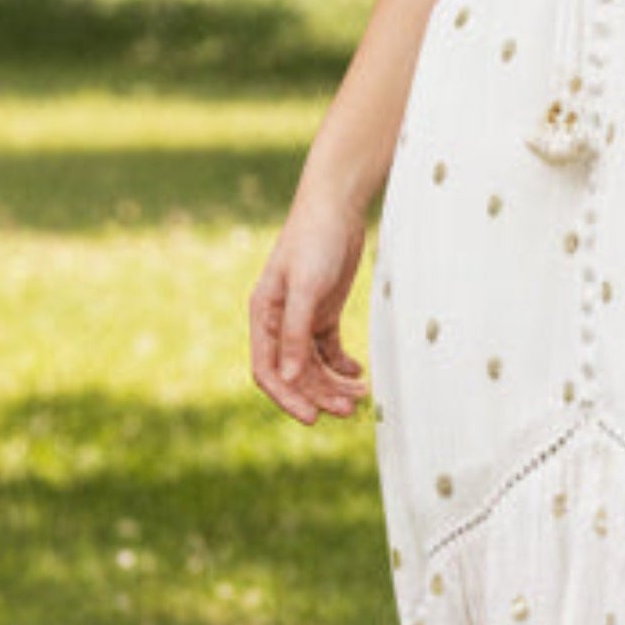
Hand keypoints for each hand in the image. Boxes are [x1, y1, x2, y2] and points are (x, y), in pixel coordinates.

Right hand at [250, 194, 369, 424]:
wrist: (336, 207)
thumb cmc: (315, 241)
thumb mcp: (305, 288)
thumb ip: (296, 333)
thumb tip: (289, 377)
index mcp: (263, 316)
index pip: (267, 370)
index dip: (288, 397)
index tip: (313, 418)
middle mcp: (279, 321)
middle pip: (295, 373)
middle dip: (319, 394)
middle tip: (349, 410)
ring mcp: (302, 317)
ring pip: (314, 364)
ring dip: (334, 383)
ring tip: (361, 395)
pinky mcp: (324, 311)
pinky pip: (329, 350)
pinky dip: (342, 365)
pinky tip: (358, 372)